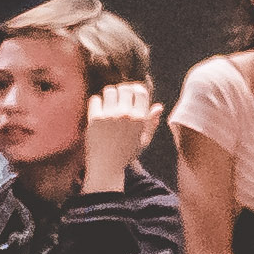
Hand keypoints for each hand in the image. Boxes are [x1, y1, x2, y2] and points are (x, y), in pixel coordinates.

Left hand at [82, 80, 164, 196]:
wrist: (106, 166)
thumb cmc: (126, 153)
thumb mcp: (144, 140)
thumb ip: (152, 123)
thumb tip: (159, 106)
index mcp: (140, 118)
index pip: (140, 91)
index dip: (136, 89)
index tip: (131, 92)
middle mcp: (125, 115)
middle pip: (124, 88)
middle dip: (121, 90)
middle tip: (118, 97)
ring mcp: (110, 116)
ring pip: (109, 91)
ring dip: (109, 95)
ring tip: (108, 103)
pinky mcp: (95, 118)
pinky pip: (95, 99)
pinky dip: (97, 103)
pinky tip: (98, 110)